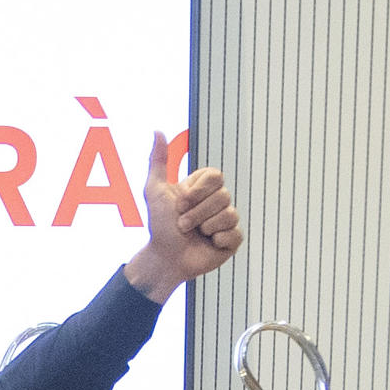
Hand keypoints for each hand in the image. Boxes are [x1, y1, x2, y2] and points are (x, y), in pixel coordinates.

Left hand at [122, 133, 242, 302]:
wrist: (163, 258)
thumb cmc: (159, 226)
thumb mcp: (154, 190)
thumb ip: (158, 161)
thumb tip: (157, 131)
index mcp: (204, 188)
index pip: (215, 176)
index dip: (197, 191)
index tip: (180, 203)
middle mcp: (218, 202)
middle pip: (223, 195)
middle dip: (196, 212)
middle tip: (183, 224)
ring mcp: (227, 220)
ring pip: (229, 214)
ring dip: (204, 226)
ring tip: (194, 234)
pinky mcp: (232, 240)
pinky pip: (235, 233)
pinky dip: (217, 240)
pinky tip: (208, 244)